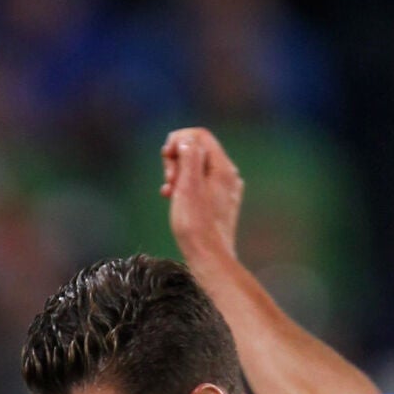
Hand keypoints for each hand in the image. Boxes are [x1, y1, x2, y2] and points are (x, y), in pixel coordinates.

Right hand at [161, 127, 243, 263]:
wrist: (209, 258)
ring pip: (195, 167)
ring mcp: (224, 189)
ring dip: (177, 174)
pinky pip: (198, 184)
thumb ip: (188, 156)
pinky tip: (172, 198)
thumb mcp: (188, 185)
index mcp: (223, 168)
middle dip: (176, 159)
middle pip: (197, 149)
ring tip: (169, 192)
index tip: (165, 157)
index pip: (199, 135)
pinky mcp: (218, 202)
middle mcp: (228, 175)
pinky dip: (183, 186)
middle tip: (168, 180)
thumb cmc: (196, 225)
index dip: (178, 140)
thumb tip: (185, 140)